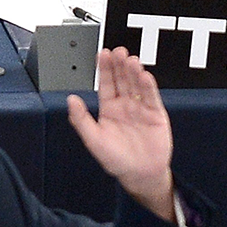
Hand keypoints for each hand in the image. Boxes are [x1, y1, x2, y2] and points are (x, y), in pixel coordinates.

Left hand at [66, 48, 174, 218]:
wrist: (141, 174)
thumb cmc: (116, 160)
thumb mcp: (93, 140)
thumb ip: (81, 120)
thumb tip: (71, 100)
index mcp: (109, 109)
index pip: (107, 84)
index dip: (105, 69)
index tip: (103, 54)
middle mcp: (126, 105)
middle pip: (122, 79)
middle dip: (120, 65)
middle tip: (118, 51)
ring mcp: (141, 108)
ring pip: (137, 85)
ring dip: (134, 72)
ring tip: (131, 60)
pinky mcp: (156, 114)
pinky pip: (152, 97)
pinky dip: (149, 86)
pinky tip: (145, 76)